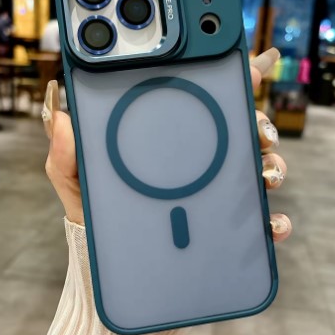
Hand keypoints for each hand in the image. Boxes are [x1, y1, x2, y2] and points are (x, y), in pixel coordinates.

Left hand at [44, 48, 291, 240]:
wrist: (104, 266)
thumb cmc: (93, 217)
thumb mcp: (76, 181)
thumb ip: (67, 152)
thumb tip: (61, 115)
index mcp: (169, 142)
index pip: (204, 104)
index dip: (231, 82)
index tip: (254, 68)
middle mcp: (197, 163)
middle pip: (242, 132)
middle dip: (261, 125)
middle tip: (258, 132)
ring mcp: (212, 193)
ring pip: (259, 170)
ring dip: (273, 166)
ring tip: (265, 174)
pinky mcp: (222, 228)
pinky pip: (256, 222)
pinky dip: (272, 221)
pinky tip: (271, 224)